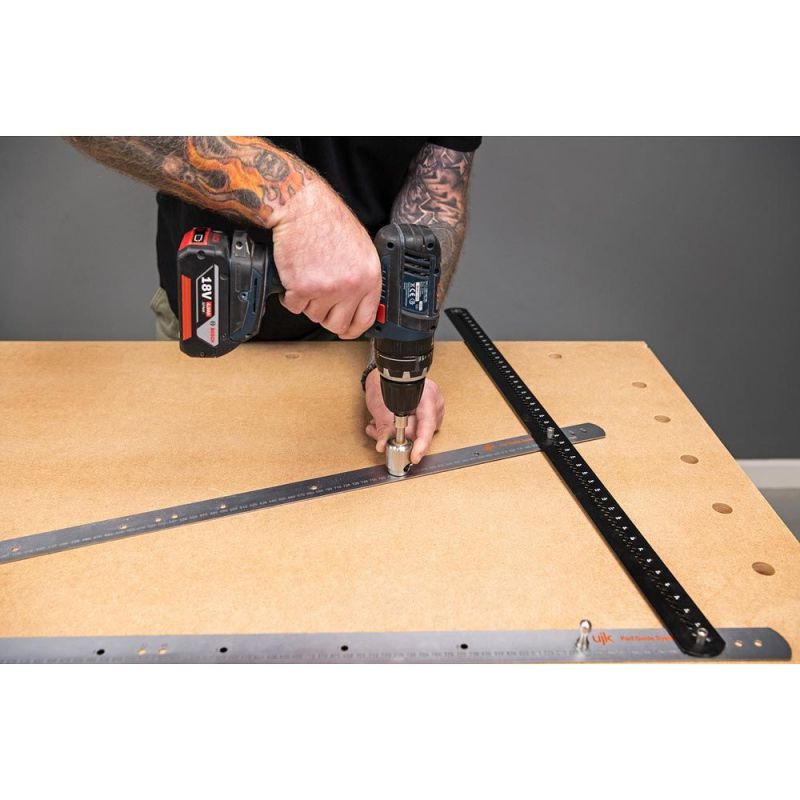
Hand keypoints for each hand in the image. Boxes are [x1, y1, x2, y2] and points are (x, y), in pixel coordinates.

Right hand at [271, 180, 380, 338]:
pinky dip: (291, 295)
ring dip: (307, 302)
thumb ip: (362, 277)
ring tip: (308, 276)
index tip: (346, 331)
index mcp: (369, 277)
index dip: (353, 329)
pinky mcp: (303, 288)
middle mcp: (351, 285)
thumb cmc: (328, 221)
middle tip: (319, 300)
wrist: (302, 207)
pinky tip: (295, 275)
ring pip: (313, 315)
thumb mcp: (360, 249)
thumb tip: (359, 302)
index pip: (365, 318)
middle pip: (337, 323)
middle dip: (325, 315)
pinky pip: (294, 306)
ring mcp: (327, 289)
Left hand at [364, 369, 444, 463]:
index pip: (428, 426)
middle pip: (420, 432)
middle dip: (398, 437)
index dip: (421, 444)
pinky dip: (399, 430)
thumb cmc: (384, 382)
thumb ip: (383, 427)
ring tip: (379, 424)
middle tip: (378, 433)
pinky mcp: (425, 415)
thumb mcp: (380, 405)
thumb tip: (383, 444)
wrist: (383, 375)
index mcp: (428, 396)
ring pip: (416, 433)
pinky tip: (387, 423)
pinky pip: (415, 429)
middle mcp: (434, 403)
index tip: (415, 456)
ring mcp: (432, 409)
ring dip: (396, 434)